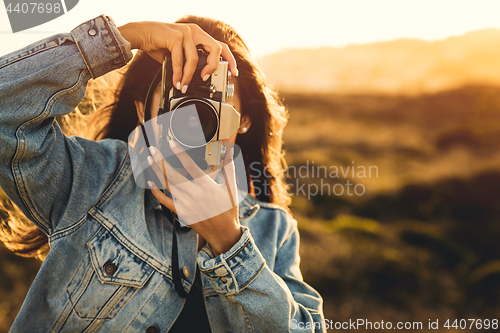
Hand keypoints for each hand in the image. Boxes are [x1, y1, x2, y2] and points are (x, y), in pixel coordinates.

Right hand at [118, 21, 237, 92]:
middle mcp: (195, 31)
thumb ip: (189, 63)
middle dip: (214, 66)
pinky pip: (181, 60)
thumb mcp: (178, 54)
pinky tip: (177, 81)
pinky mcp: (176, 36)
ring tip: (183, 86)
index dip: (229, 59)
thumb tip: (195, 79)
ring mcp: (186, 32)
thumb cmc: (159, 44)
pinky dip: (179, 74)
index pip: (220, 46)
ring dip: (189, 76)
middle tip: (206, 79)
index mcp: (199, 35)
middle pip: (215, 48)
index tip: (233, 72)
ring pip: (195, 59)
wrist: (141, 34)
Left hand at [147, 141, 240, 255]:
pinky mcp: (181, 212)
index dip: (180, 153)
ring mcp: (186, 204)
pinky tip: (150, 182)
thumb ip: (229, 168)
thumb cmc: (228, 209)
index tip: (171, 142)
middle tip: (153, 149)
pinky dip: (156, 191)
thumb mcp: (232, 188)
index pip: (190, 166)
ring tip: (150, 160)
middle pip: (173, 175)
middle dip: (161, 160)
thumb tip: (230, 151)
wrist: (223, 233)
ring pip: (167, 185)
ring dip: (157, 171)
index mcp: (207, 186)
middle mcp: (194, 194)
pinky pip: (165, 200)